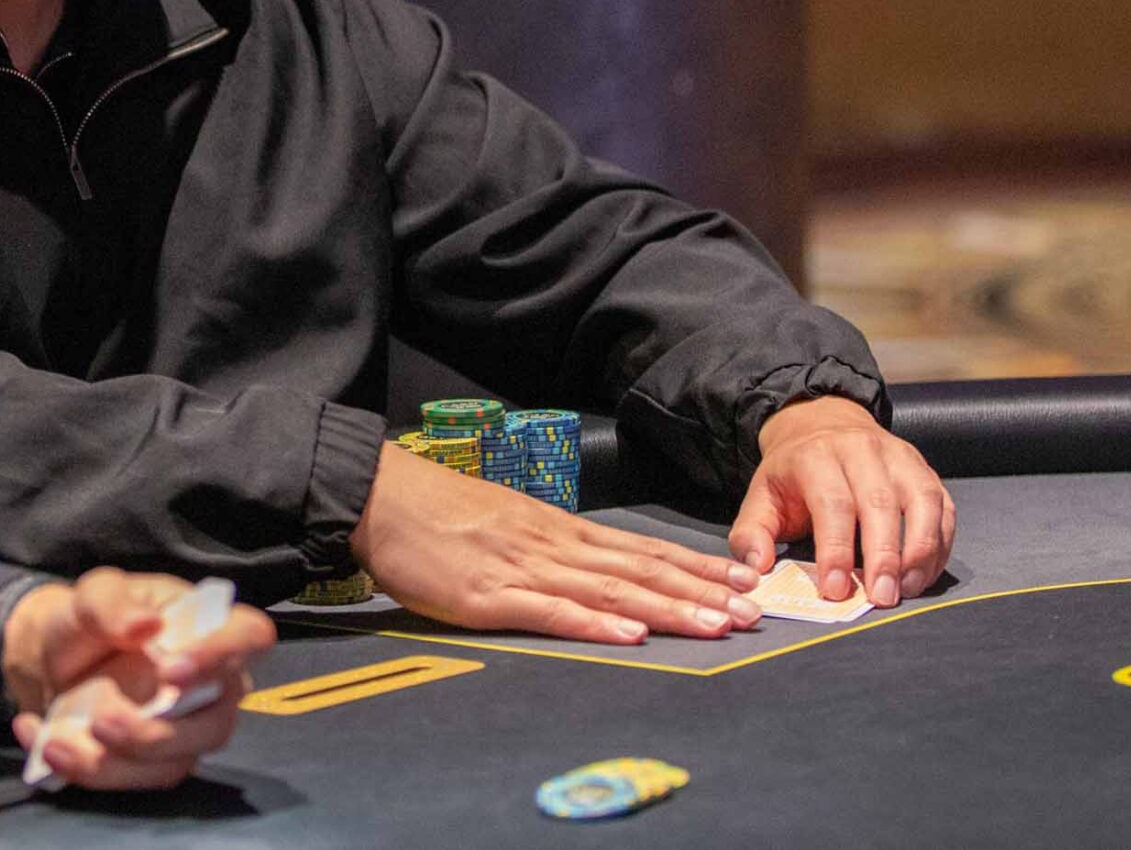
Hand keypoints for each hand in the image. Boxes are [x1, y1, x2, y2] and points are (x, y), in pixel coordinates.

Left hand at [0, 568, 273, 789]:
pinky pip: (134, 781)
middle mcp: (213, 685)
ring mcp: (187, 731)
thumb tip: (146, 625)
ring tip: (57, 744)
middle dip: (155, 732)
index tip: (170, 670)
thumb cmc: (90, 619)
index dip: (222, 656)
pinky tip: (48, 746)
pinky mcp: (156, 764)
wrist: (51, 658)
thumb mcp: (91, 595)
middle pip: (215, 724)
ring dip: (115, 761)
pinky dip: (87, 770)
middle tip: (101, 720)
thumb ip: (111, 603)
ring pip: (173, 763)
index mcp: (210, 628)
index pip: (249, 636)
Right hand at [350, 442, 762, 641]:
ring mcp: (522, 569)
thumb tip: (591, 565)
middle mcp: (551, 546)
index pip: (640, 548)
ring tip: (714, 624)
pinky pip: (549, 611)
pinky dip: (593, 622)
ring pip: (609, 589)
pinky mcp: (487, 595)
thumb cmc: (437, 512)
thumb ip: (546, 545)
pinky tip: (628, 633)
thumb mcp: (505, 521)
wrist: (379, 497)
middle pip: (639, 569)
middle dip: (700, 592)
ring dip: (667, 608)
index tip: (740, 579)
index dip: (693, 565)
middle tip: (751, 612)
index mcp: (556, 530)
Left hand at [731, 396, 955, 607]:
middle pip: (880, 503)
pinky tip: (924, 573)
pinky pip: (943, 507)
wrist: (822, 425)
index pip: (832, 502)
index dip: (836, 549)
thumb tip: (756, 568)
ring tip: (906, 589)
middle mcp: (862, 450)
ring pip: (921, 501)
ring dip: (919, 550)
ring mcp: (899, 458)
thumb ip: (751, 534)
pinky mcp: (925, 471)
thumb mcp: (761, 496)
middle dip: (883, 556)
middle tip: (880, 598)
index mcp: (816, 456)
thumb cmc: (794, 474)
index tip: (836, 590)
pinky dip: (940, 544)